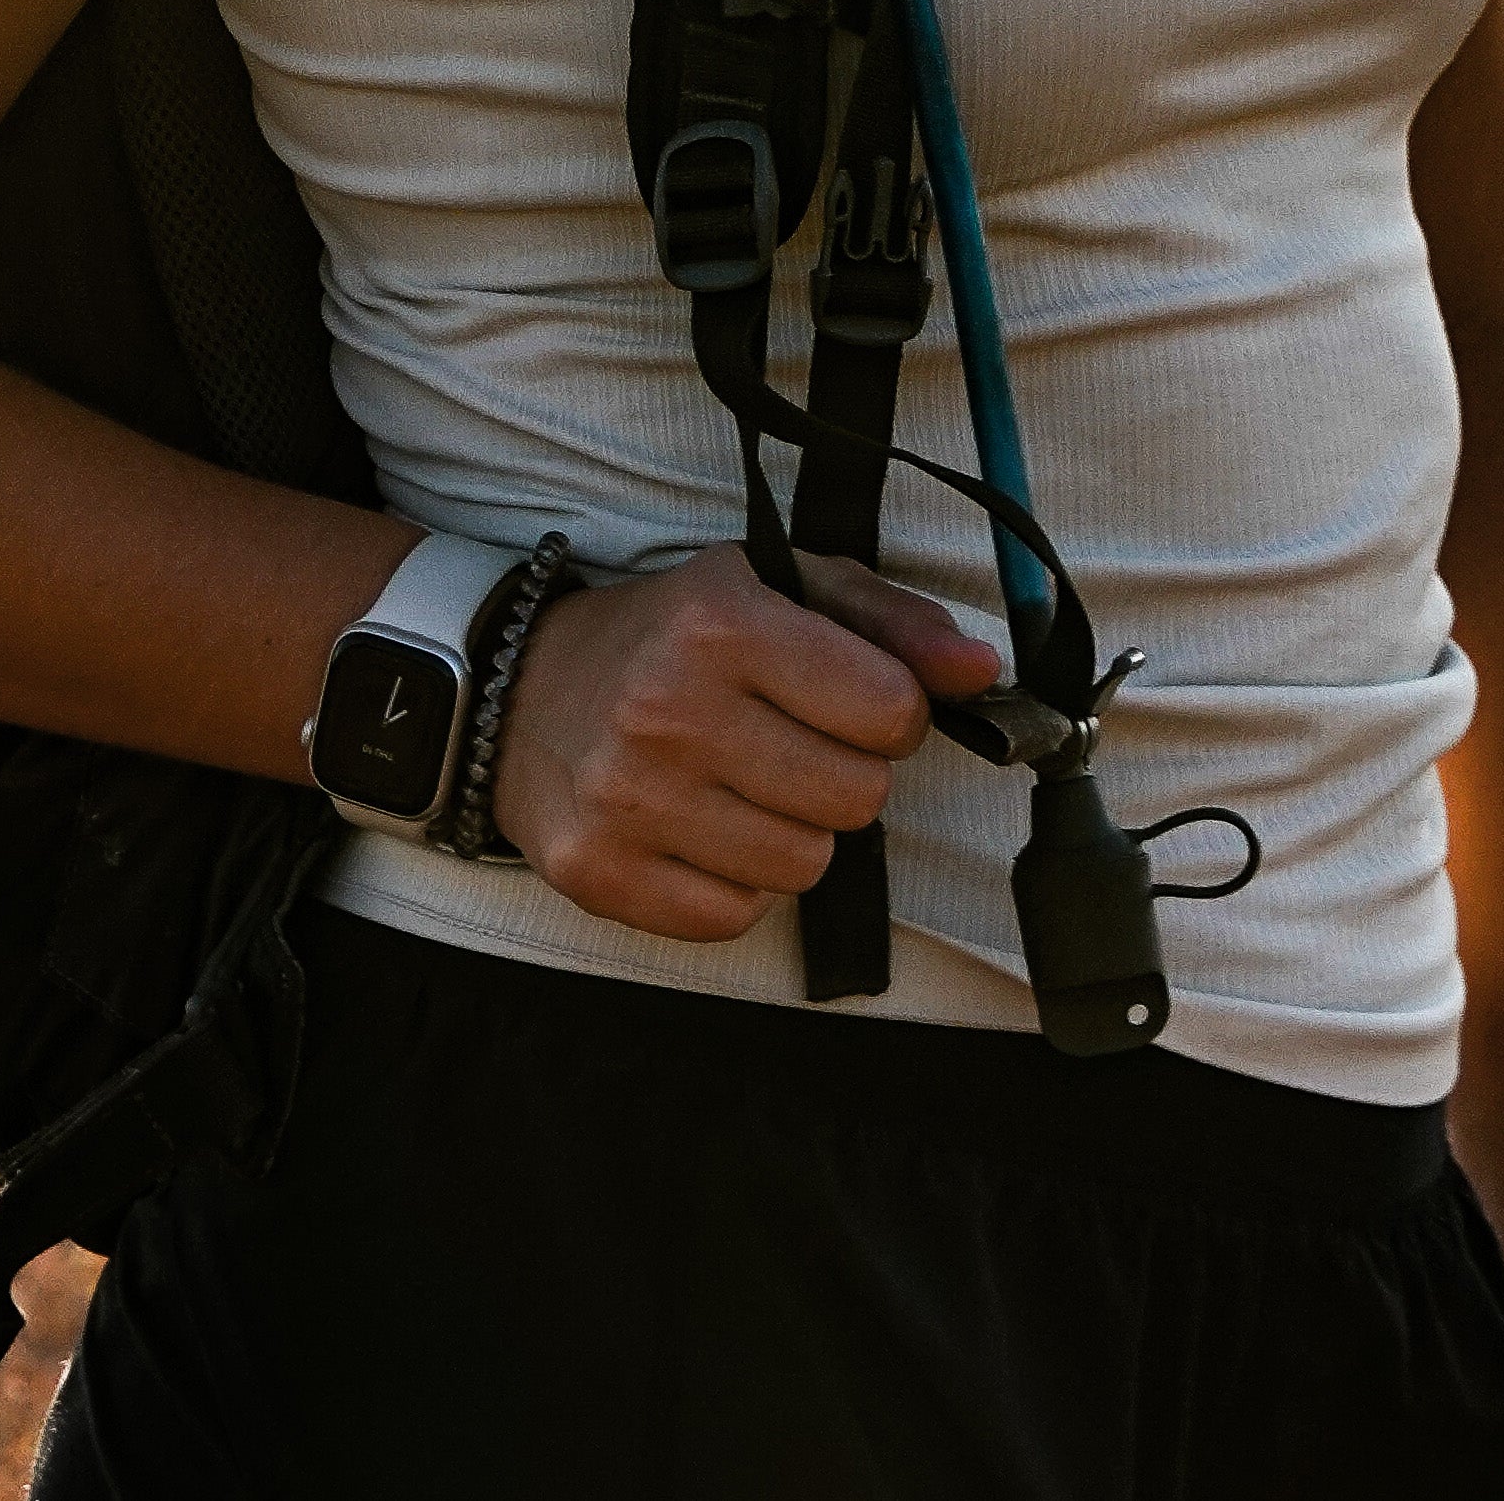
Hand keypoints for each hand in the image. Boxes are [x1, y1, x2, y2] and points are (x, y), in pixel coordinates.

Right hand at [487, 543, 1001, 943]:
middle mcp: (669, 708)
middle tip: (788, 744)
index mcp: (721, 621)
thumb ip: (892, 621)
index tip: (849, 701)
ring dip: (791, 832)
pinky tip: (698, 829)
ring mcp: (629, 798)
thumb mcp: (779, 586)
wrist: (520, 690)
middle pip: (857, 799)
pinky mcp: (600, 873)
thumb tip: (983, 672)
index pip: (891, 711)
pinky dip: (733, 883)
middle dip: (843, 775)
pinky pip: (735, 917)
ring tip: (741, 785)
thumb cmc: (673, 635)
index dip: (889, 713)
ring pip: (804, 868)